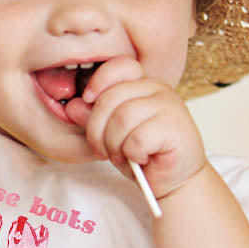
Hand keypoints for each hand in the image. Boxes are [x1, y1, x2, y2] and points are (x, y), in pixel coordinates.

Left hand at [64, 56, 205, 199]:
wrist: (175, 181)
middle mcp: (158, 89)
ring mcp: (170, 106)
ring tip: (124, 156)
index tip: (87, 101)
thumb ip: (93, 119)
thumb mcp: (110, 136)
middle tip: (104, 150)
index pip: (118, 66)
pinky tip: (142, 159)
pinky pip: (137, 138)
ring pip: (122, 118)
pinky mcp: (175, 127)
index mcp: (142, 85)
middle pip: (110, 98)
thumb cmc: (144, 156)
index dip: (98, 82)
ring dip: (114, 145)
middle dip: (97, 130)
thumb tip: (72, 106)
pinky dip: (132, 154)